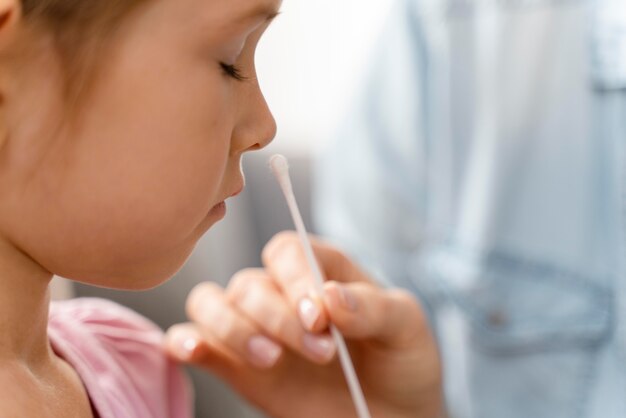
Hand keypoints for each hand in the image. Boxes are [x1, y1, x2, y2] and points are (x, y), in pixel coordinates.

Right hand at [165, 232, 443, 417]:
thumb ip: (373, 306)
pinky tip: (196, 352)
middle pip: (250, 283)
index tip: (320, 318)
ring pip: (210, 302)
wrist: (394, 414)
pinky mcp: (236, 366)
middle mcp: (282, 293)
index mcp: (322, 270)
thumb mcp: (406, 328)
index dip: (296, 279)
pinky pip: (192, 339)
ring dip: (231, 328)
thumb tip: (329, 296)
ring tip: (269, 360)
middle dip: (278, 318)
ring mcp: (256, 328)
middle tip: (319, 352)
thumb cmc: (402, 361)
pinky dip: (185, 341)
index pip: (288, 251)